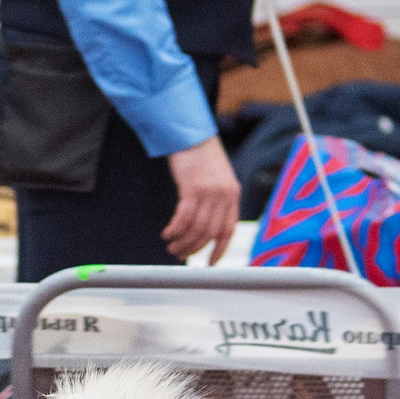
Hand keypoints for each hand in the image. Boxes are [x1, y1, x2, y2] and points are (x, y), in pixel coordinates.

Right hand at [163, 136, 241, 264]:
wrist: (192, 135)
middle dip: (193, 248)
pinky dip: (174, 229)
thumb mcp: (217, 178)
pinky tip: (167, 233)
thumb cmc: (201, 156)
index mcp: (233, 194)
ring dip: (182, 241)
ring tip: (171, 247)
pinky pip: (184, 217)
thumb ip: (217, 199)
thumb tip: (205, 224)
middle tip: (179, 254)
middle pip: (209, 232)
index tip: (210, 263)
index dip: (219, 249)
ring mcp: (209, 192)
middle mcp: (224, 195)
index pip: (228, 229)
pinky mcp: (193, 188)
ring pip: (196, 228)